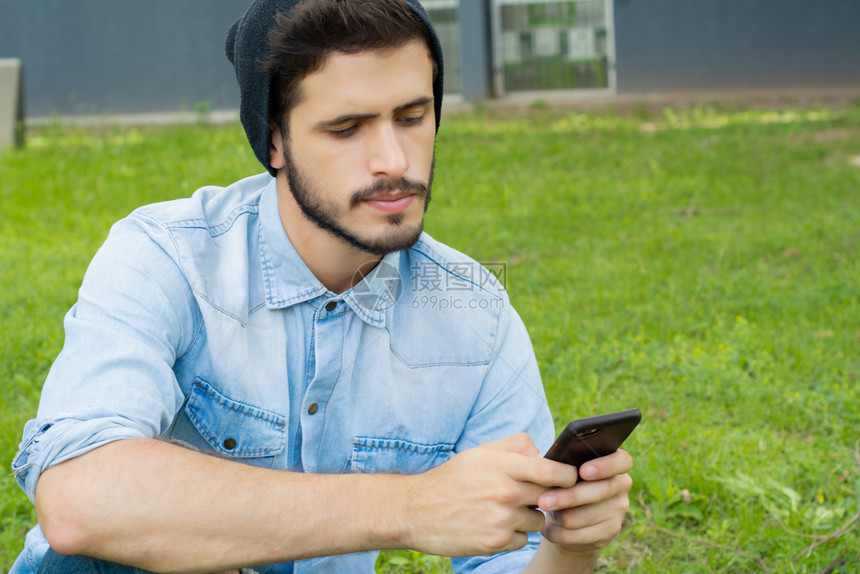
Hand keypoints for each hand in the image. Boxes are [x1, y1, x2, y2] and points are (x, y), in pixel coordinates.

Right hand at [402, 433, 578, 556]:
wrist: (417, 510)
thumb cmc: (454, 478)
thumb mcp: (481, 452)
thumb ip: (515, 446)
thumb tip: (543, 454)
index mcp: (503, 467)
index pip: (551, 471)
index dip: (567, 475)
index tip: (569, 477)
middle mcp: (505, 493)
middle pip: (549, 497)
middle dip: (546, 495)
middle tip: (531, 493)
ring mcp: (501, 520)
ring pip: (537, 521)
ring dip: (528, 516)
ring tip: (504, 509)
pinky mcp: (494, 543)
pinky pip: (522, 540)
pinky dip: (513, 534)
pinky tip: (494, 524)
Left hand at [536, 450, 632, 553]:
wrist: (567, 518)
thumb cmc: (563, 483)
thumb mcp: (563, 471)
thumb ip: (561, 464)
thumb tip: (544, 462)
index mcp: (614, 462)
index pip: (623, 460)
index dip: (606, 466)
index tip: (583, 472)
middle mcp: (622, 484)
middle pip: (602, 490)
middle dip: (569, 497)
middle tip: (544, 501)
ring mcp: (619, 508)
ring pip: (587, 514)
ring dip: (560, 516)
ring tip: (544, 510)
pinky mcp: (612, 530)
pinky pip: (581, 534)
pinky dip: (559, 533)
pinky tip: (548, 529)